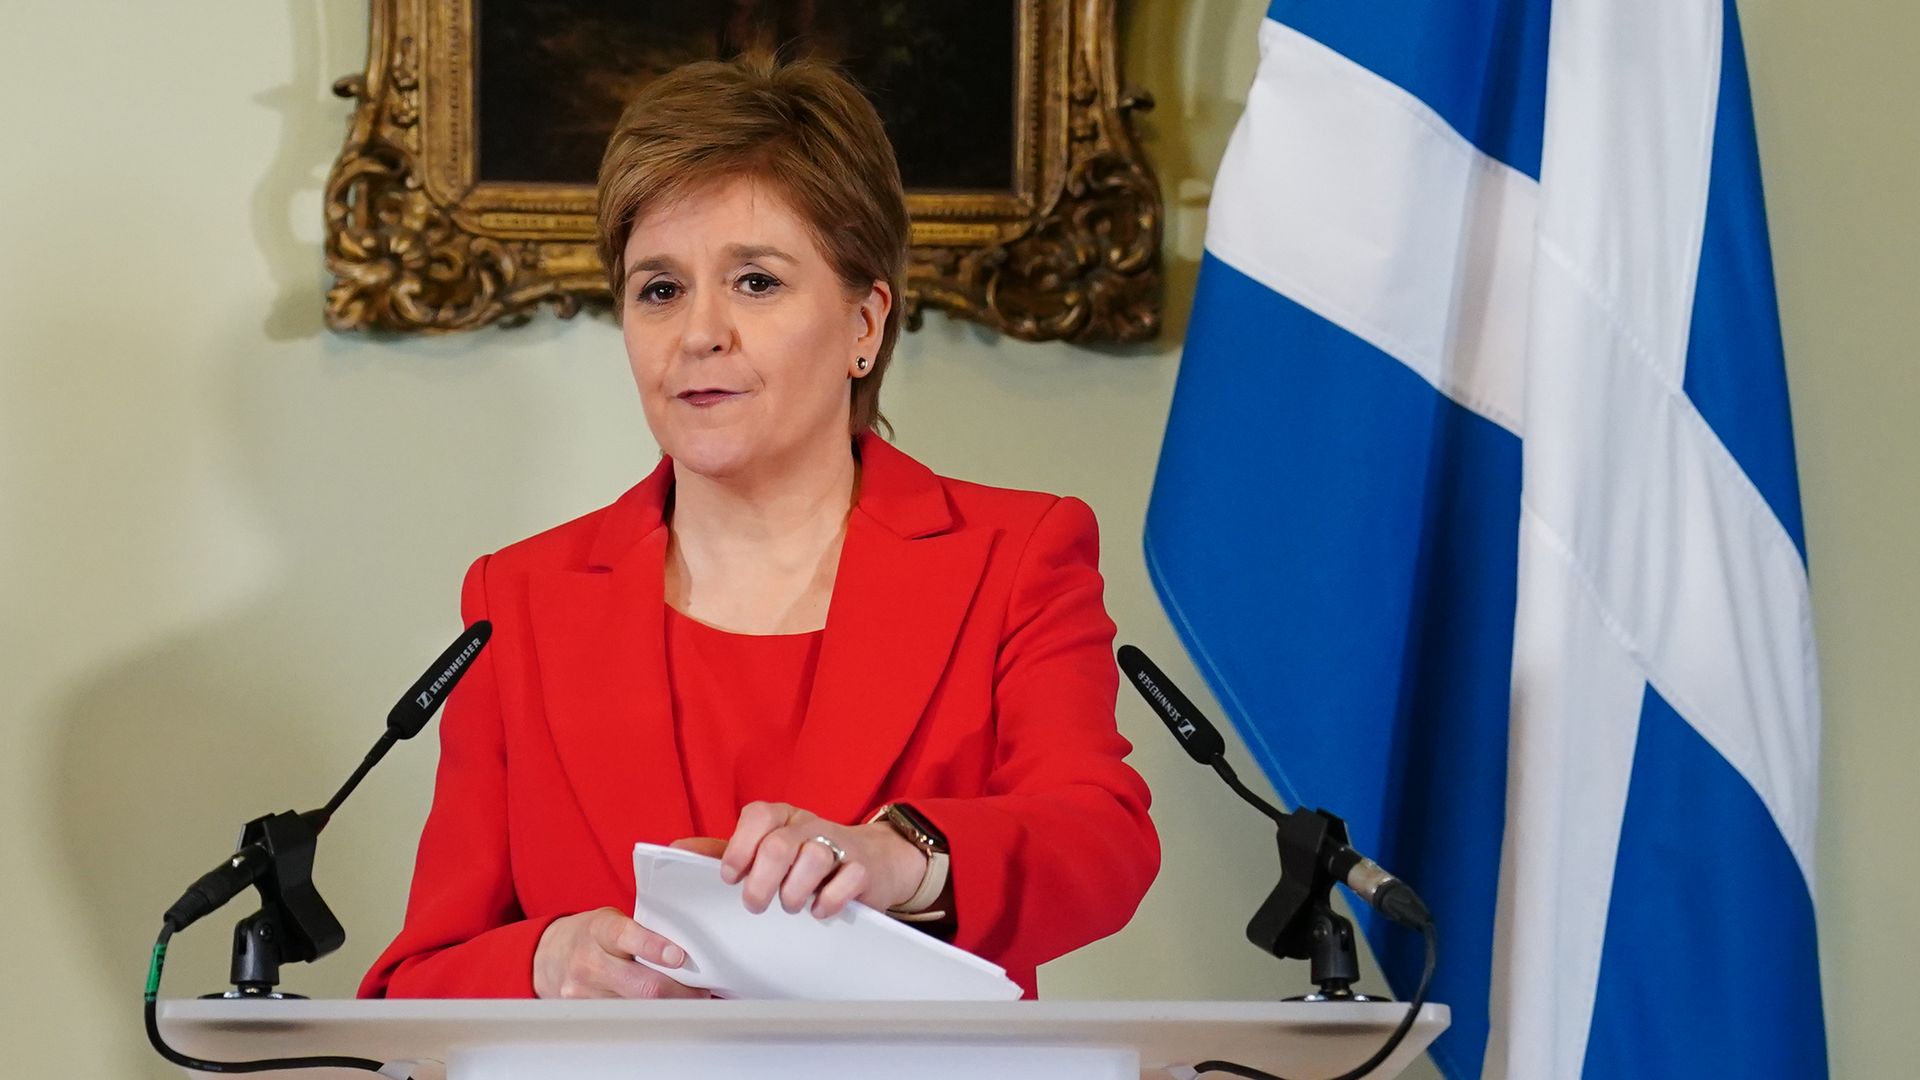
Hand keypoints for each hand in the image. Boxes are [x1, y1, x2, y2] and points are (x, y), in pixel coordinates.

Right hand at [532, 907, 710, 999]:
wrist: (550, 955)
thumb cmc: (593, 934)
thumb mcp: (613, 920)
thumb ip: (642, 930)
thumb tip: (687, 947)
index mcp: (600, 930)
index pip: (627, 937)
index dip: (654, 947)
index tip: (678, 956)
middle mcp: (590, 961)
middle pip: (641, 985)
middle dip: (678, 990)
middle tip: (701, 991)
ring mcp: (585, 990)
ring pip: (638, 1006)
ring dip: (667, 1004)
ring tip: (685, 999)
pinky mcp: (586, 1010)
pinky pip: (626, 1016)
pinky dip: (647, 1012)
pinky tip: (659, 1008)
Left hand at [718, 802, 926, 918]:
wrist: (870, 862)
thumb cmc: (804, 859)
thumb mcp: (764, 850)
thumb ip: (723, 851)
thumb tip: (676, 849)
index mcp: (782, 817)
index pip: (758, 816)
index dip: (739, 848)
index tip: (730, 877)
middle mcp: (809, 825)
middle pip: (780, 844)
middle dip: (762, 881)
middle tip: (755, 905)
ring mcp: (840, 844)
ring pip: (814, 857)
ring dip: (795, 891)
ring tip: (791, 906)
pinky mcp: (864, 868)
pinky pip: (849, 878)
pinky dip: (830, 899)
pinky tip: (820, 910)